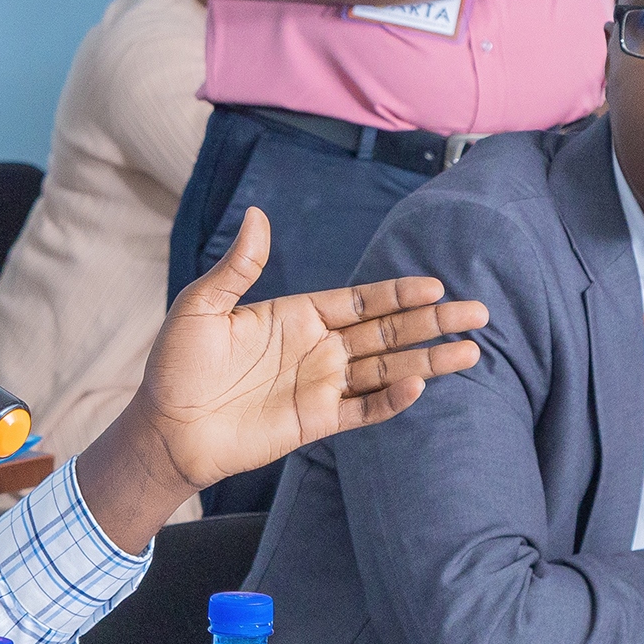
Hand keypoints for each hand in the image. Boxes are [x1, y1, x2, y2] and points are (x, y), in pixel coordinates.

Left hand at [74, 208, 485, 546]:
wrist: (164, 429)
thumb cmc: (176, 366)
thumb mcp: (202, 306)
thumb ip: (237, 267)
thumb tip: (256, 215)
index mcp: (296, 315)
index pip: (361, 301)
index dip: (398, 293)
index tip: (435, 284)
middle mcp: (317, 348)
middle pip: (388, 333)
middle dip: (432, 321)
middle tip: (478, 312)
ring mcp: (320, 386)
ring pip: (387, 370)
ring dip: (429, 361)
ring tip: (471, 350)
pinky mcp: (315, 423)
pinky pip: (362, 409)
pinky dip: (391, 400)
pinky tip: (421, 386)